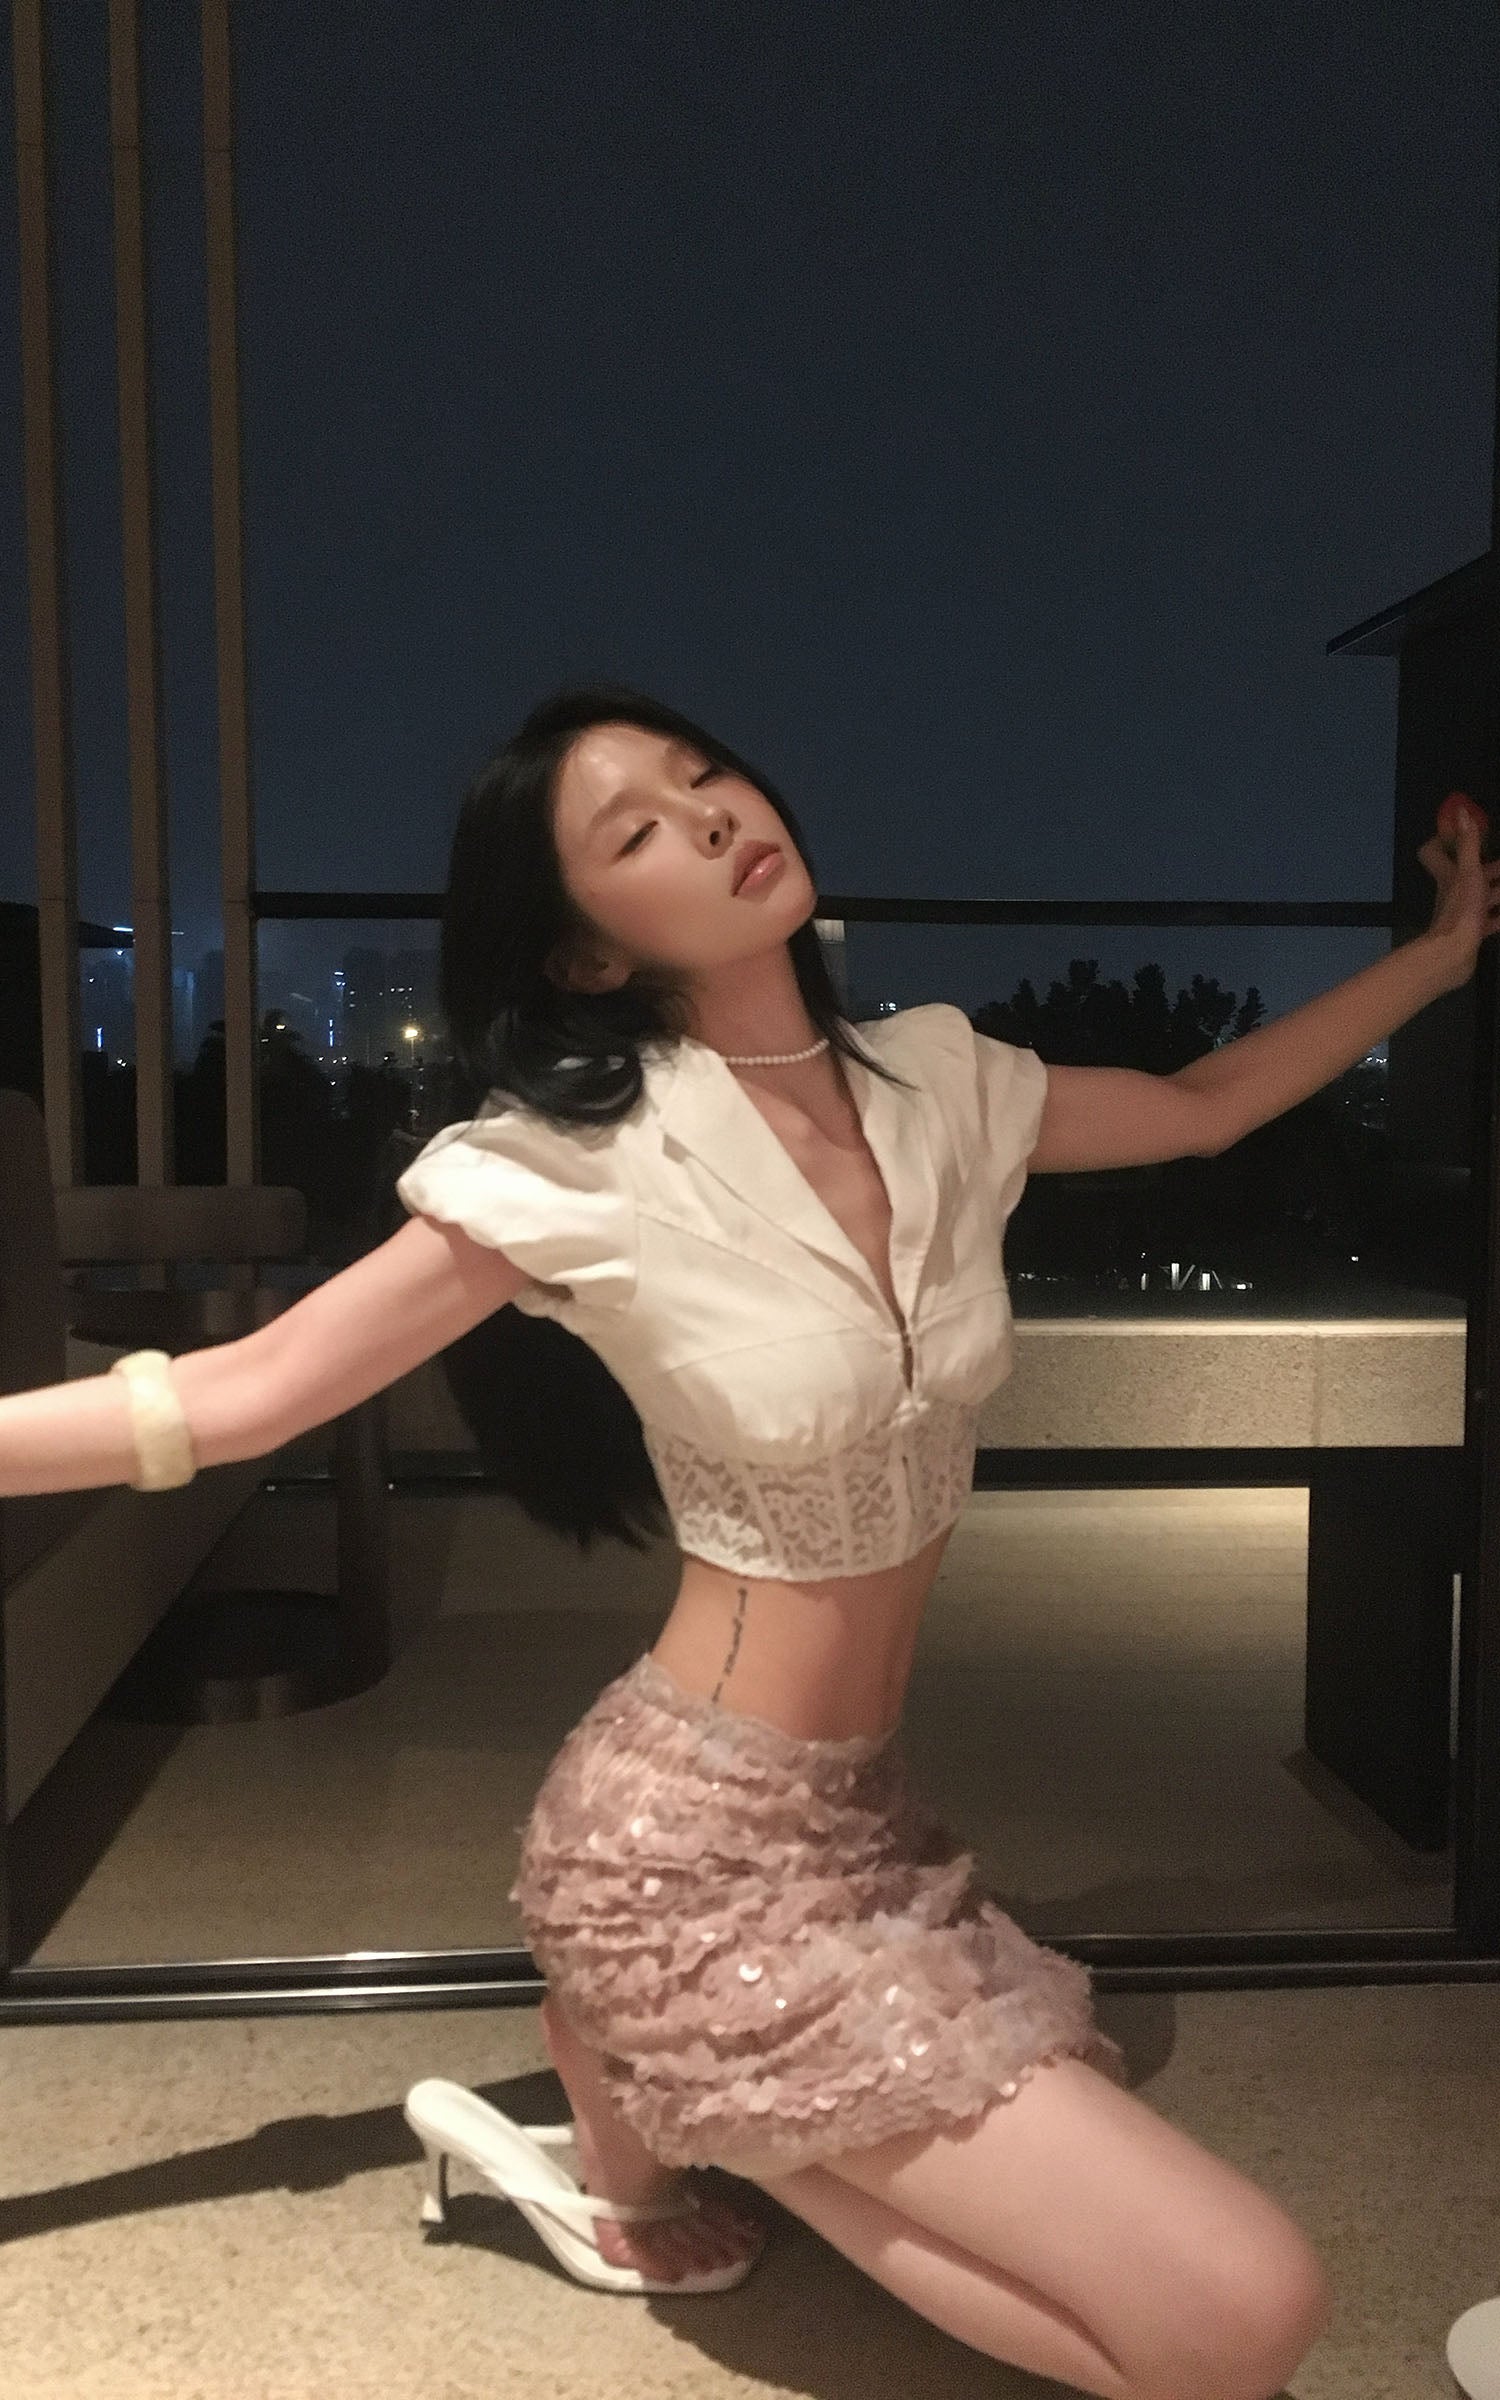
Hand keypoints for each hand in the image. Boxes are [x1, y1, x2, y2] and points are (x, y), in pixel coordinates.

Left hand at [1417, 804, 1499, 989]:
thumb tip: (1461, 811)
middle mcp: (1453, 892)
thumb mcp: (1468, 872)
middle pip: (1469, 874)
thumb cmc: (1461, 910)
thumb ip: (1467, 844)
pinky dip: (1499, 915)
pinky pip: (1490, 920)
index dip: (1443, 840)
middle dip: (1491, 867)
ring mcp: (1463, 913)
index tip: (1463, 832)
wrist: (1454, 956)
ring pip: (1483, 896)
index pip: (1434, 852)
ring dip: (1499, 890)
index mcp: (1449, 876)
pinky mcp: (1473, 933)